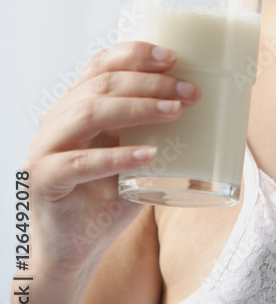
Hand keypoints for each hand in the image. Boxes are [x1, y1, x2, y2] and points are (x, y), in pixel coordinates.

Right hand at [22, 41, 200, 279]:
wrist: (77, 249)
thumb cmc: (108, 195)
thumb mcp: (133, 152)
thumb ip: (151, 128)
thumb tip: (203, 104)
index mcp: (74, 104)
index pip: (100, 64)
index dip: (135, 54)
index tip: (172, 57)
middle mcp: (55, 119)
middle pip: (102, 85)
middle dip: (150, 84)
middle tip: (189, 92)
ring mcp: (45, 148)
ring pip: (89, 113)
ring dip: (138, 109)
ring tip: (174, 112)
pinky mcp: (44, 180)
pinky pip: (82, 162)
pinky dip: (118, 156)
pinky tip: (149, 155)